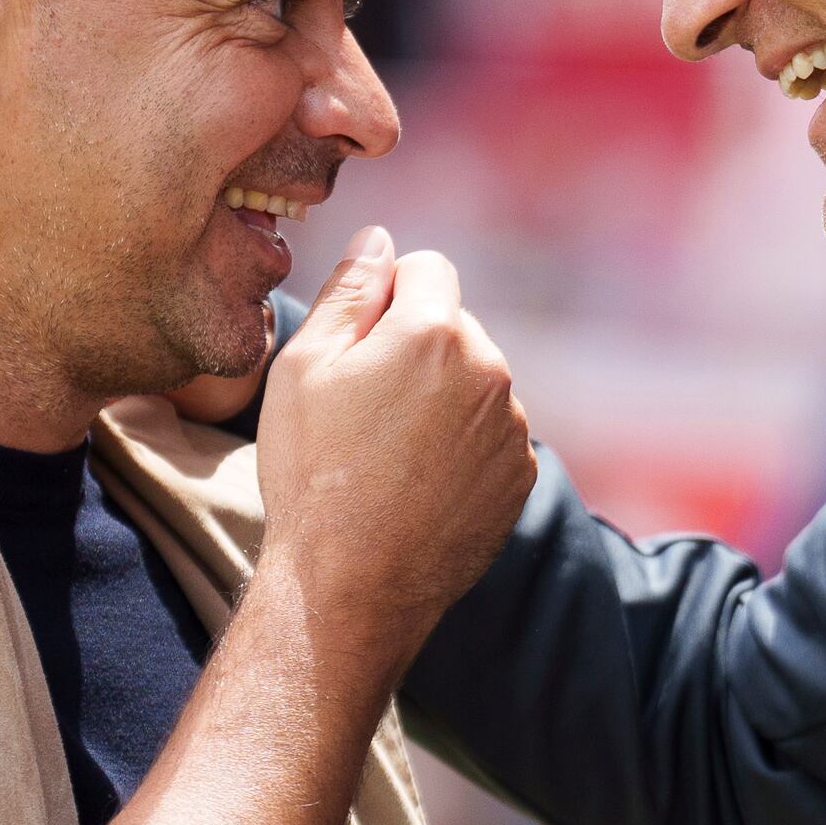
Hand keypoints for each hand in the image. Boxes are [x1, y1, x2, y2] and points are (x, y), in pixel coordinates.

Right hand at [255, 225, 533, 681]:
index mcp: (435, 331)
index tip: (357, 348)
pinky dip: (462, 447)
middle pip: (454, 327)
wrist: (351, 585)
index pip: (426, 268)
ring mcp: (513, 427)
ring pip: (475, 383)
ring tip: (388, 455)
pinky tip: (417, 484)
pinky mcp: (520, 475)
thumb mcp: (305, 366)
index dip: (386, 298)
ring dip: (442, 399)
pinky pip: (492, 434)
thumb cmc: (312, 471)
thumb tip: (380, 240)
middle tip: (364, 410)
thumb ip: (349, 289)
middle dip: (417, 348)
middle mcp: (490, 369)